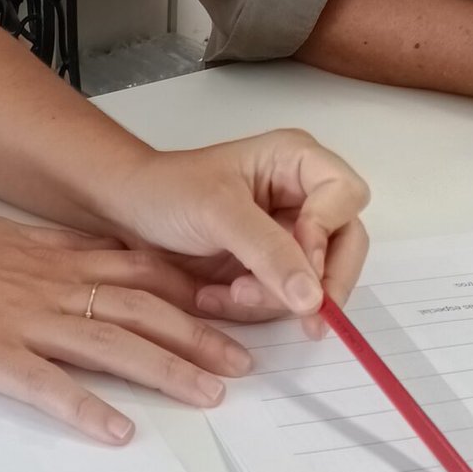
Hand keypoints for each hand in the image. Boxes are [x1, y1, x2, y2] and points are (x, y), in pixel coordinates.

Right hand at [0, 207, 257, 444]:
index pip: (140, 273)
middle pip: (142, 311)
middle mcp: (51, 287)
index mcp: (54, 259)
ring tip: (210, 395)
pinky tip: (118, 431)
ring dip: (166, 370)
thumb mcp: (1, 239)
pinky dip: (86, 408)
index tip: (231, 310)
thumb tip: (93, 261)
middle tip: (244, 364)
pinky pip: (46, 386)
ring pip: (111, 346)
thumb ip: (51, 253)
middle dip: (200, 337)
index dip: (191, 294)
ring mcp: (23, 321)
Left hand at [100, 130, 370, 330]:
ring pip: (319, 281)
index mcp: (297, 161)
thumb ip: (269, 252)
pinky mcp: (273, 269)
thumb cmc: (166, 191)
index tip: (300, 259)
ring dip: (276, 299)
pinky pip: (288, 300)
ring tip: (229, 292)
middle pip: (346, 245)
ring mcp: (291, 236)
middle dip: (314, 280)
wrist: (126, 213)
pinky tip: (218, 296)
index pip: (346, 196)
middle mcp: (304, 197)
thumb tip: (314, 299)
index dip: (328, 230)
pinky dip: (258, 307)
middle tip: (292, 310)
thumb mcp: (217, 213)